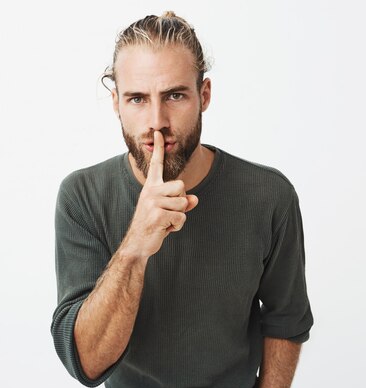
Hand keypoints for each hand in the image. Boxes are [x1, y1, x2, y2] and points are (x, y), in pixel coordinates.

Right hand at [123, 130, 198, 257]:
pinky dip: (178, 225)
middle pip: (181, 185)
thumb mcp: (168, 211)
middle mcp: (150, 191)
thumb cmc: (154, 225)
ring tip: (166, 221)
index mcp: (151, 187)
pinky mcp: (158, 215)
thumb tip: (195, 199)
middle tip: (168, 212)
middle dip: (181, 201)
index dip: (158, 149)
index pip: (156, 165)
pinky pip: (181, 216)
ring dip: (179, 215)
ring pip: (183, 202)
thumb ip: (182, 202)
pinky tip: (165, 228)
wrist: (137, 244)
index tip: (158, 133)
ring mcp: (152, 202)